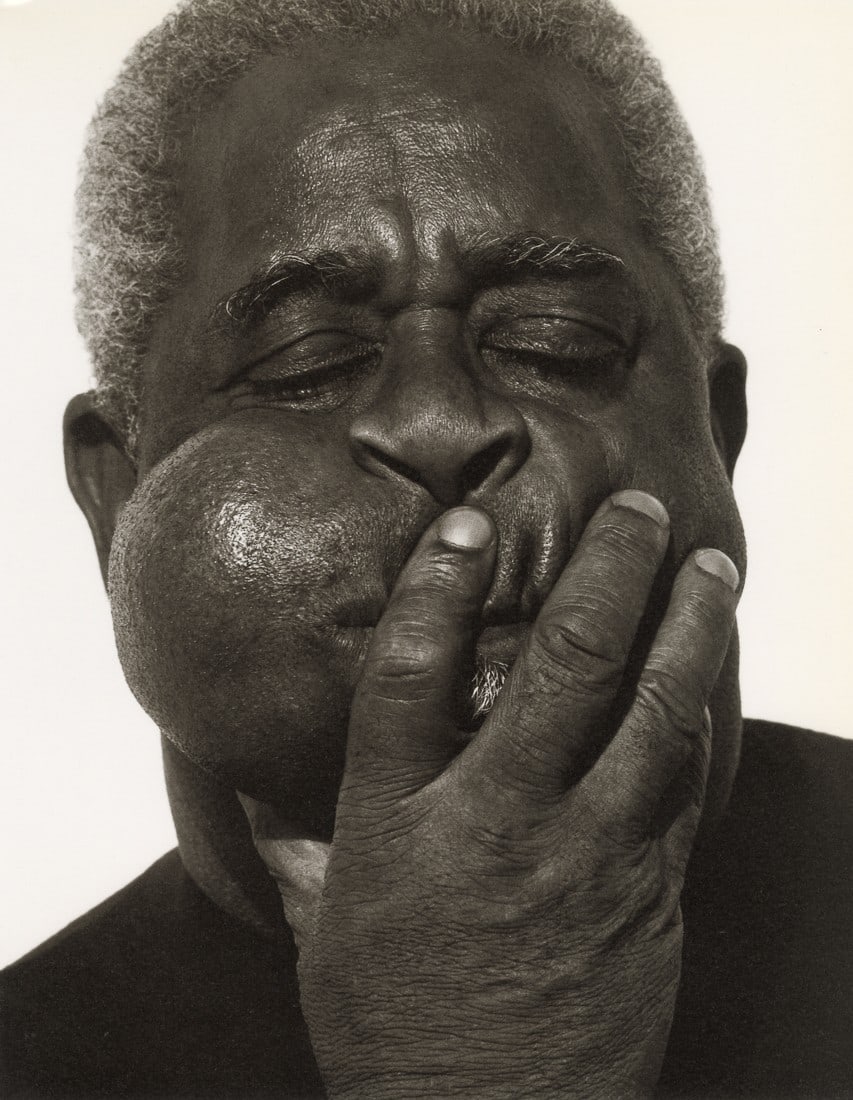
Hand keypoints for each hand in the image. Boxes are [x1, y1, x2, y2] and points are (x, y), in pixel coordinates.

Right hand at [245, 491, 739, 1097]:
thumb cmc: (397, 1032)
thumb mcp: (326, 935)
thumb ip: (297, 849)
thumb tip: (243, 789)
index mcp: (405, 827)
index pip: (413, 677)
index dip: (438, 589)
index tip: (467, 524)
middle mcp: (502, 825)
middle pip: (565, 669)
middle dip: (609, 574)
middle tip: (636, 508)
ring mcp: (591, 856)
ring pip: (654, 714)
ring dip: (688, 629)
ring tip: (711, 565)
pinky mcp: (650, 891)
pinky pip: (685, 782)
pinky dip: (699, 712)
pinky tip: (709, 669)